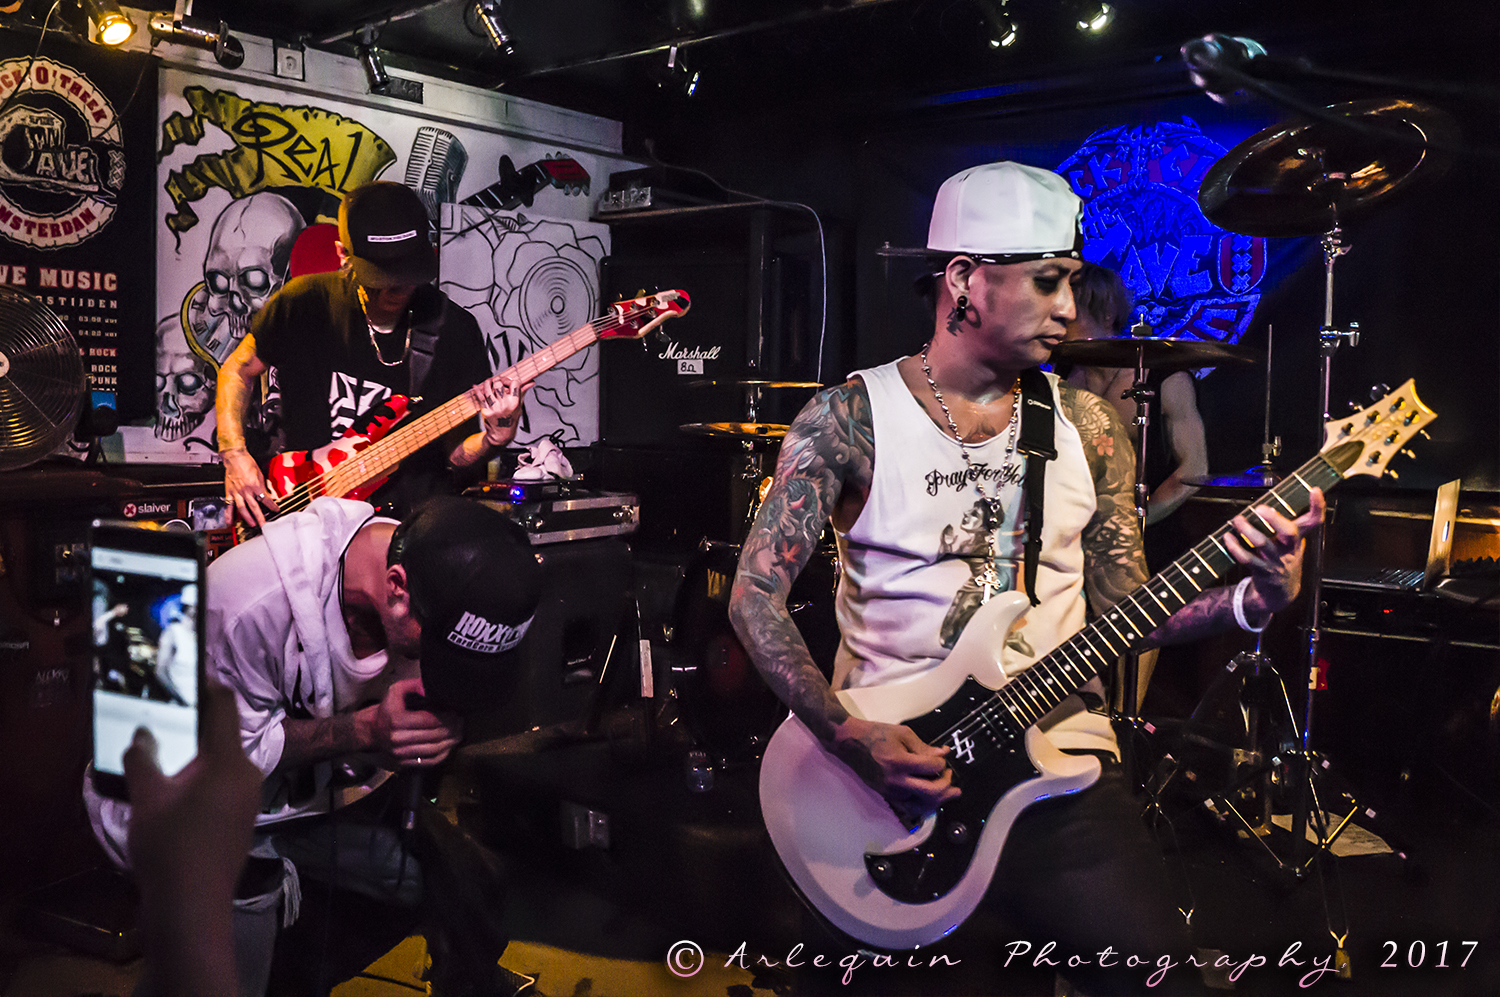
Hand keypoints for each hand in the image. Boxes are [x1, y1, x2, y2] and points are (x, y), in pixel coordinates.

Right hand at [124, 682, 262, 909]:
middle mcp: (248, 773)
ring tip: (161, 756)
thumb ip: (144, 757)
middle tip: (161, 719)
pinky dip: (201, 780)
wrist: (191, 906)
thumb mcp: (146, 797)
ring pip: (221, 763)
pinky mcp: (243, 819)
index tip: (189, 674)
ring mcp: (249, 798)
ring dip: (194, 757)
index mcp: (229, 760)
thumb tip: (143, 735)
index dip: (208, 685)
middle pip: (221, 736)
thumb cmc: (170, 846)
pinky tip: (174, 791)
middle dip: (193, 726)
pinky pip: (222, 786)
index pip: (224, 706)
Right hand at [222, 448, 278, 527]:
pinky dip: (228, 514)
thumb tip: (266, 494)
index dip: (272, 506)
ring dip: (247, 518)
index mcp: (255, 485)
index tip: (276, 510)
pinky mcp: (229, 492)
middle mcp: (246, 490)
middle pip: (254, 507)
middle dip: (260, 517)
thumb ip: (262, 486)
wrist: (235, 457)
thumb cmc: (247, 463)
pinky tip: (229, 522)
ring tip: (252, 524)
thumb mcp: (260, 474)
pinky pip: (228, 505)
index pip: (265, 499)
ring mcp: (236, 492)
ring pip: (242, 508)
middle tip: (264, 525)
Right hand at [371, 675, 463, 767]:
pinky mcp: (404, 763)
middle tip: (461, 721)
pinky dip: (444, 753)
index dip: (447, 716)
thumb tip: (430, 686)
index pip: (430, 720)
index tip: (456, 711)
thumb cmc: (387, 709)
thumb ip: (414, 685)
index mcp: (397, 719)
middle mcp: (398, 739)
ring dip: (451, 741)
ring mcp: (401, 753)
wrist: (371, 731)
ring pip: (434, 750)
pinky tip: (450, 744)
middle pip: (435, 735)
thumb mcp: (396, 691)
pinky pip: (429, 761)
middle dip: (453, 728)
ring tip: (459, 731)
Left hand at [475, 375, 528, 446]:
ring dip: (487, 383)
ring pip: (488, 389)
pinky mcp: (486, 410)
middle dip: (497, 381)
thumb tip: (530, 382)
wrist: (502, 434)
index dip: (510, 381)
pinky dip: (477, 391)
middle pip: (498, 384)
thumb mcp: (519, 406)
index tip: (508, 382)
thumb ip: (522, 392)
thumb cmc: (512, 419)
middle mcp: (504, 404)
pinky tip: (476, 386)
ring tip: (488, 382)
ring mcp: (494, 407)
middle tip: (497, 382)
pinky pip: (480, 397)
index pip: (514, 384)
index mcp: (514, 403)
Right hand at [829, 715, 960, 827]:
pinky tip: (930, 799)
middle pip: (930, 792)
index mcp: (900, 762)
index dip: (942, 763)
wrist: (849, 742)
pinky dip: (922, 805)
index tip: (943, 758)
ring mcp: (890, 791)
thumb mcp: (902, 733)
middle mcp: (895, 781)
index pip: (931, 768)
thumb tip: (943, 754)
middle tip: (949, 776)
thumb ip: (924, 746)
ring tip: (948, 793)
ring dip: (937, 800)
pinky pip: (908, 807)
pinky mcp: (885, 795)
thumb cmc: (876, 733)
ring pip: (921, 805)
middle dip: (945, 785)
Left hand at [1224, 486, 1326, 620]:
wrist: (1280, 593)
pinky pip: (1247, 558)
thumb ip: (1289, 525)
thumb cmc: (1284, 560)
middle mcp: (1290, 550)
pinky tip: (1227, 537)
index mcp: (1298, 540)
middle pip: (1288, 533)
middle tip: (1261, 508)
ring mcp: (1276, 561)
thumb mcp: (1292, 544)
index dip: (1317, 506)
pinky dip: (1235, 547)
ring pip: (1263, 544)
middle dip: (1275, 519)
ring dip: (1247, 530)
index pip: (1314, 522)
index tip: (1314, 489)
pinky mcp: (1261, 571)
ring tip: (1237, 519)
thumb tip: (1273, 502)